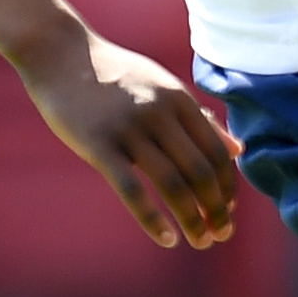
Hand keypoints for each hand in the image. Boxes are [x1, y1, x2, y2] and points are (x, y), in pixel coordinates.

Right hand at [17, 28, 244, 248]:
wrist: (59, 54)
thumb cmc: (114, 74)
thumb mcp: (162, 87)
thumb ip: (199, 119)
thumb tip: (238, 150)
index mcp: (178, 99)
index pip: (216, 151)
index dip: (227, 186)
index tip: (228, 210)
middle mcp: (159, 112)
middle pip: (201, 171)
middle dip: (217, 209)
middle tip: (222, 234)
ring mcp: (129, 128)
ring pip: (173, 184)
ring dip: (193, 219)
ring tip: (201, 241)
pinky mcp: (98, 144)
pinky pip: (132, 190)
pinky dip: (153, 219)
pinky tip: (168, 239)